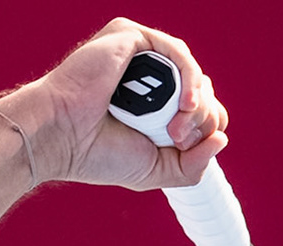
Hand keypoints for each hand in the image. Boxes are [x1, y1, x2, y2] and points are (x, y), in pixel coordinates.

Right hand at [0, 17, 228, 189]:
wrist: (60, 137)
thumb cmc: (95, 154)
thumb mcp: (155, 170)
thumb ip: (192, 165)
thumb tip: (222, 140)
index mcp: (152, 103)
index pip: (201, 107)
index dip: (206, 127)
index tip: (185, 147)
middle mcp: (148, 76)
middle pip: (203, 90)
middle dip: (202, 119)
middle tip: (175, 139)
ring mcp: (140, 54)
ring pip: (193, 72)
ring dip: (196, 104)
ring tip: (176, 129)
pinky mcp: (131, 37)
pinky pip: (177, 52)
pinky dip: (189, 79)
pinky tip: (186, 103)